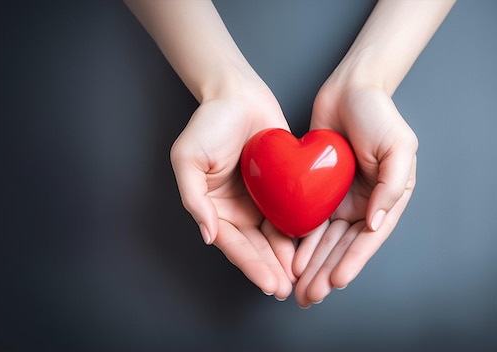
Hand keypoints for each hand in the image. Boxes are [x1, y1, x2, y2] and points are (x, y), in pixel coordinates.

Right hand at [170, 85, 296, 298]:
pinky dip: (298, 233)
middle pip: (254, 246)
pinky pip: (290, 214)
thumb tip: (207, 235)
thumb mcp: (187, 159)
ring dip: (284, 259)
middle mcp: (236, 209)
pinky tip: (310, 249)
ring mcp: (259, 200)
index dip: (249, 264)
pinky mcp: (280, 187)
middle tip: (286, 289)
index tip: (268, 283)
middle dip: (269, 269)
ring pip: (273, 236)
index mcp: (213, 206)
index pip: (231, 243)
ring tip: (299, 278)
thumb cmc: (208, 123)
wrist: (238, 94)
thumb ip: (194, 199)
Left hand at [293, 85, 417, 307]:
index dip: (352, 262)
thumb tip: (376, 224)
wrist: (349, 89)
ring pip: (323, 239)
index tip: (336, 282)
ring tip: (298, 286)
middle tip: (310, 296)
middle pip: (342, 246)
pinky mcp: (317, 188)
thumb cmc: (379, 115)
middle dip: (326, 272)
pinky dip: (299, 239)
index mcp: (386, 199)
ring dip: (311, 264)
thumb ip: (392, 186)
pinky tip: (289, 257)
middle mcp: (363, 203)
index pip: (367, 239)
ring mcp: (339, 197)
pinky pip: (307, 218)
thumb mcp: (398, 147)